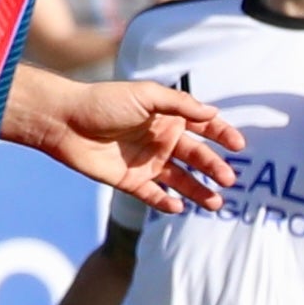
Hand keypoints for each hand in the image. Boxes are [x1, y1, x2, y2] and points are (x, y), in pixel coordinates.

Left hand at [23, 76, 240, 211]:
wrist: (65, 121)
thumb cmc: (105, 102)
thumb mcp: (147, 96)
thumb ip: (180, 105)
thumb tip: (213, 113)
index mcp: (168, 117)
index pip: (203, 127)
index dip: (222, 135)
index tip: (238, 146)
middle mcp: (161, 140)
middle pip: (196, 157)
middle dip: (214, 168)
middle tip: (229, 179)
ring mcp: (147, 162)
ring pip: (181, 180)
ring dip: (198, 191)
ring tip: (215, 203)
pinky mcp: (130, 181)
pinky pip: (154, 196)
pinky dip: (167, 203)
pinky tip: (179, 208)